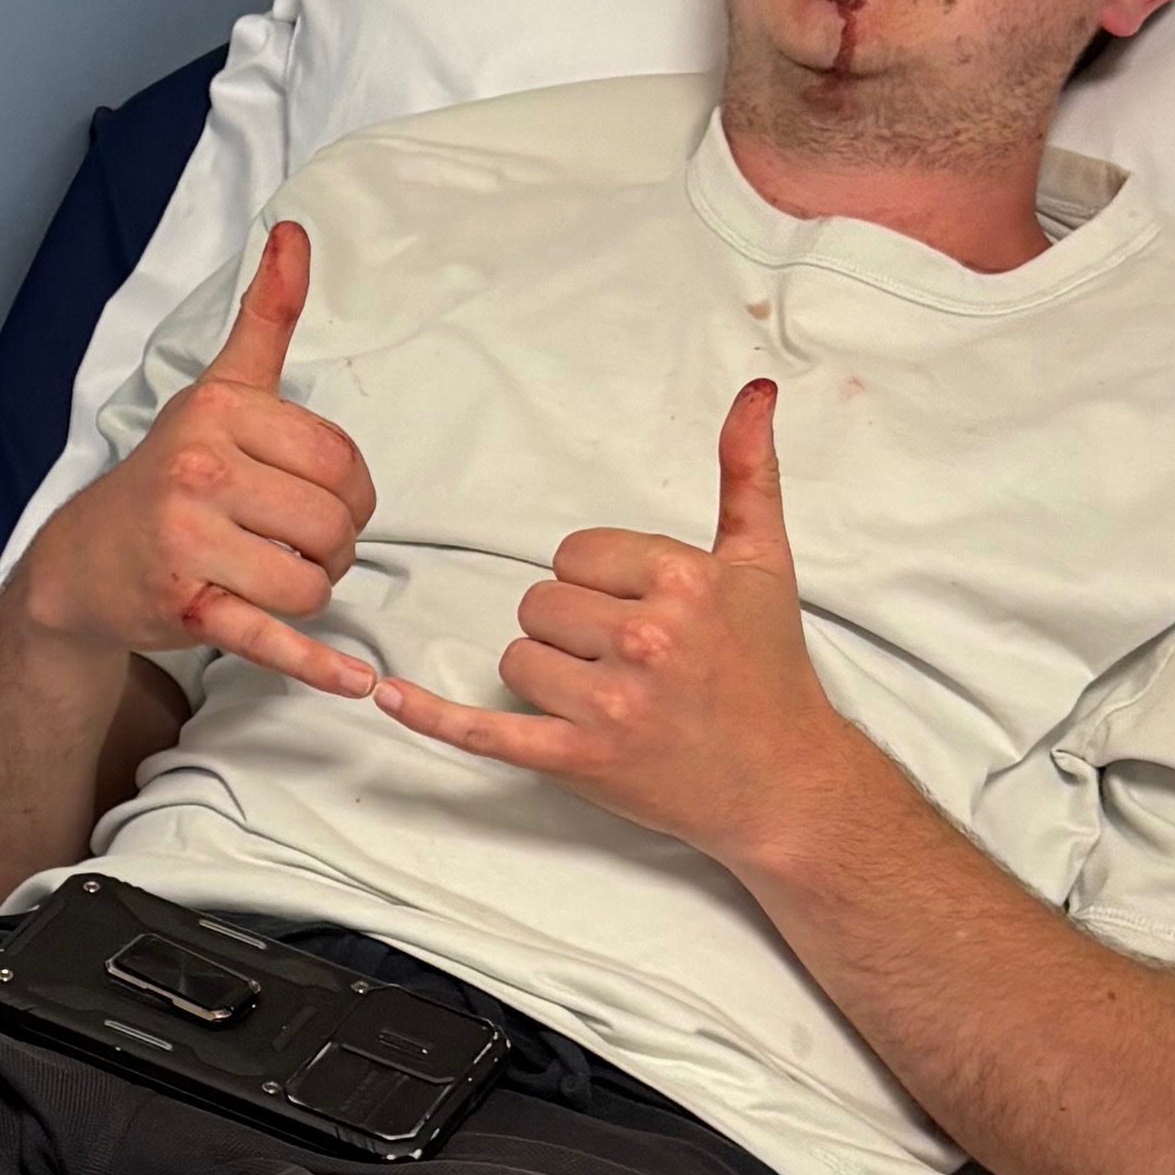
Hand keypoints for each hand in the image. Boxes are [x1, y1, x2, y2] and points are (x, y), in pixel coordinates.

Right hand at [19, 225, 381, 687]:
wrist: (83, 564)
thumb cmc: (168, 477)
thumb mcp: (216, 391)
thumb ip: (265, 317)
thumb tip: (293, 231)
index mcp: (220, 413)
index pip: (341, 462)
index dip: (349, 494)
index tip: (316, 502)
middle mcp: (200, 471)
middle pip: (332, 527)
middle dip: (331, 548)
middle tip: (292, 548)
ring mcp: (188, 542)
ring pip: (310, 583)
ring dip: (310, 594)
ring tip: (272, 580)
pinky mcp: (184, 607)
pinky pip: (270, 638)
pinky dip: (316, 665)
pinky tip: (352, 680)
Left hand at [370, 379, 857, 871]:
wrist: (784, 784)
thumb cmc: (769, 672)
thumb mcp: (764, 562)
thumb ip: (749, 473)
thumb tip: (754, 390)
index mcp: (680, 579)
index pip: (575, 554)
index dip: (601, 581)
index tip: (644, 612)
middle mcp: (643, 638)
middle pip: (539, 603)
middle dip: (573, 627)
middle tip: (632, 660)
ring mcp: (606, 704)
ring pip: (515, 658)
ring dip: (547, 674)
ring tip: (611, 695)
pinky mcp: (578, 760)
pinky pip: (485, 731)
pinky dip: (433, 717)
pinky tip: (389, 696)